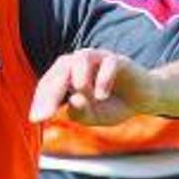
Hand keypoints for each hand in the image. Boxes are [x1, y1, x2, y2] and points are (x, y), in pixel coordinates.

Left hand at [29, 48, 157, 124]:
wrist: (142, 99)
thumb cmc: (110, 106)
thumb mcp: (93, 117)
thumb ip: (80, 112)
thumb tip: (73, 100)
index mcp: (65, 75)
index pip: (47, 85)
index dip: (41, 101)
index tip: (36, 119)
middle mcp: (77, 63)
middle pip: (60, 71)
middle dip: (52, 93)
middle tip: (47, 114)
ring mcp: (98, 59)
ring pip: (80, 58)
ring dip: (78, 77)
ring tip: (81, 94)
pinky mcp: (118, 60)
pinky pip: (108, 62)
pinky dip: (103, 78)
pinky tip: (102, 95)